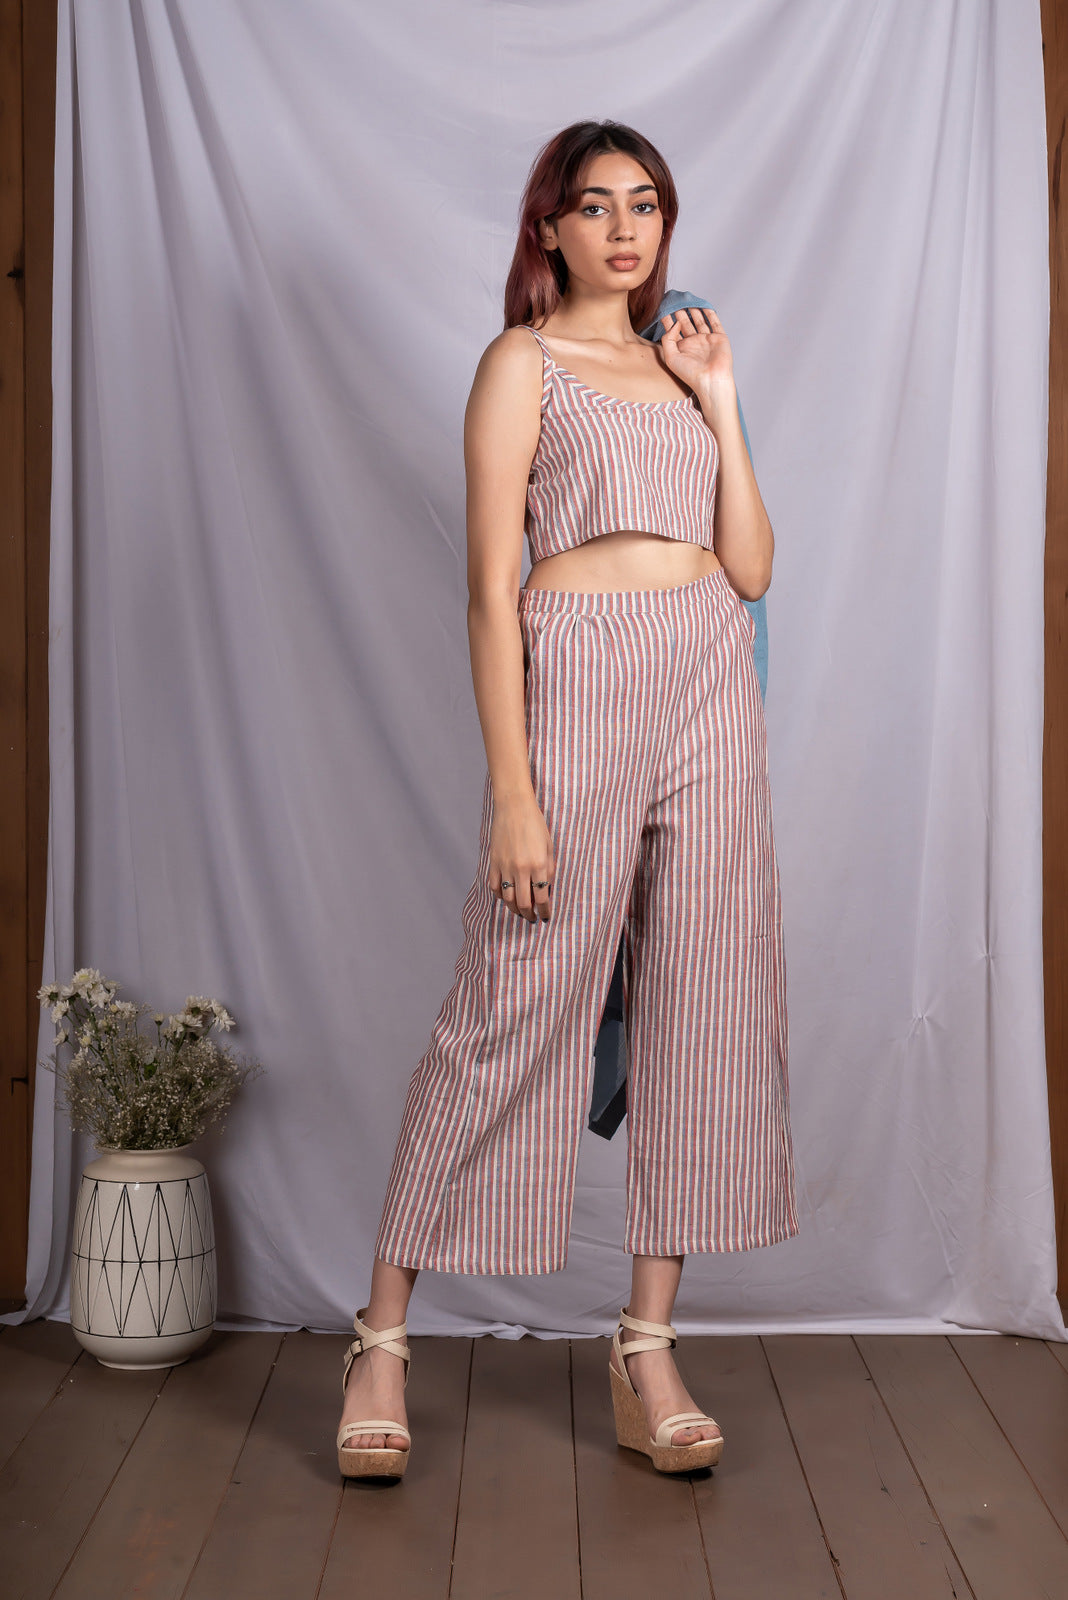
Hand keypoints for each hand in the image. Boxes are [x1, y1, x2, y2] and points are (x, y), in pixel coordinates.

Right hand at [489, 793, 554, 922]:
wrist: (514, 807)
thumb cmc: (535, 824)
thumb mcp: (549, 846)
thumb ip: (549, 869)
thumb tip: (546, 889)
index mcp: (538, 865)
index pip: (542, 898)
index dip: (545, 911)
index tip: (546, 916)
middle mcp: (521, 869)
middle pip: (523, 903)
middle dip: (529, 914)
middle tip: (533, 918)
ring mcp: (505, 866)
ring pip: (507, 898)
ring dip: (514, 909)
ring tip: (520, 911)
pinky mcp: (493, 862)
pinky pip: (495, 886)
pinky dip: (500, 896)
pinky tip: (506, 897)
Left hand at [659, 306, 733, 395]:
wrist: (710, 380)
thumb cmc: (690, 374)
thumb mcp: (671, 357)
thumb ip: (668, 339)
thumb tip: (675, 323)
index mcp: (682, 348)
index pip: (673, 330)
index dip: (668, 319)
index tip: (663, 307)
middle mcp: (694, 343)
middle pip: (686, 322)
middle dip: (680, 311)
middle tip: (674, 298)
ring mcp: (707, 340)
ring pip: (699, 320)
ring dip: (694, 309)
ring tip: (687, 298)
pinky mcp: (719, 338)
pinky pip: (715, 322)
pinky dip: (710, 313)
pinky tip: (704, 305)